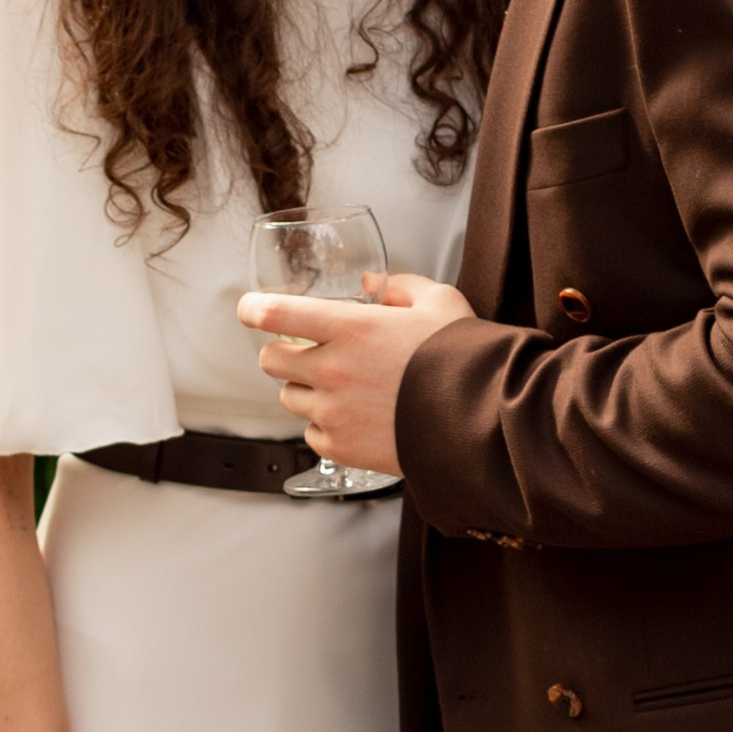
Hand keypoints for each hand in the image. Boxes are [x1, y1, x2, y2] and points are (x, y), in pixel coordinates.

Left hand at [237, 270, 476, 477]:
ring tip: (342, 389)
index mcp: (349, 328)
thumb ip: (401, 286)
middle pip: (270, 359)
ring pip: (288, 397)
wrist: (481, 421)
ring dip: (305, 390)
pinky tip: (356, 418)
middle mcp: (333, 370)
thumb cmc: (462, 358)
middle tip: (307, 353)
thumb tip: (373, 284)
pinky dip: (326, 426)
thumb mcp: (440, 302)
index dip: (254, 309)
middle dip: (283, 352)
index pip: (275, 314)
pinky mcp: (341, 447)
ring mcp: (333, 412)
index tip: (250, 309)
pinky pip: (311, 433)